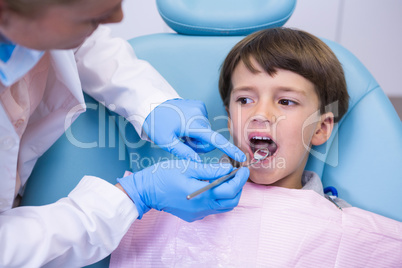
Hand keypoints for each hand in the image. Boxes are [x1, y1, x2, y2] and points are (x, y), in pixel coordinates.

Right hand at [117, 160, 249, 221]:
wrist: (145, 191)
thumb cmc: (163, 176)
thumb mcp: (188, 167)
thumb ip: (210, 170)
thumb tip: (228, 169)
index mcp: (202, 195)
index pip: (231, 190)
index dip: (240, 179)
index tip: (244, 169)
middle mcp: (202, 208)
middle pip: (231, 202)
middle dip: (238, 187)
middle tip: (238, 173)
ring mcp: (198, 213)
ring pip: (223, 207)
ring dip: (229, 194)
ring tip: (227, 178)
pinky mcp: (193, 215)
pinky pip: (212, 208)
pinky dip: (218, 198)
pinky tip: (213, 186)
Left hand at [142, 99, 245, 161]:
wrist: (150, 103)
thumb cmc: (156, 123)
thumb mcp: (166, 141)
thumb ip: (184, 153)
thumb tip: (198, 163)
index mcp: (193, 124)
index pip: (215, 140)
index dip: (229, 149)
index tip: (241, 156)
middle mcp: (200, 115)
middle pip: (208, 139)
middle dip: (198, 145)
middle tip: (183, 142)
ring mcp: (200, 108)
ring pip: (205, 132)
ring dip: (195, 136)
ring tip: (181, 131)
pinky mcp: (199, 105)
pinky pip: (202, 122)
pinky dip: (194, 127)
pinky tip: (182, 124)